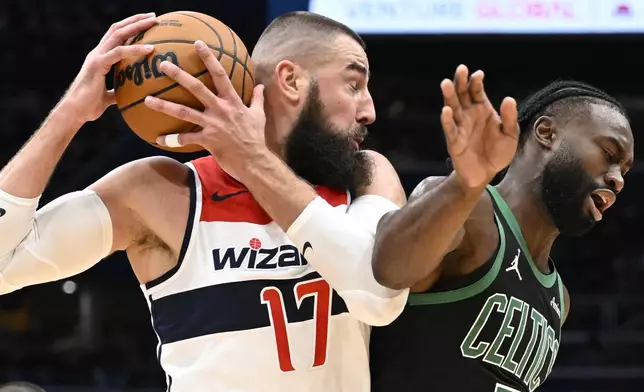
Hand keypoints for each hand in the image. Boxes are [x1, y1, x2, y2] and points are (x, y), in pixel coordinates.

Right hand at [63, 13, 156, 122]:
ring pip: (118, 34)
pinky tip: (150, 49)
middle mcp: (98, 53)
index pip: (116, 35)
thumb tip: (129, 94)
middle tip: (154, 16)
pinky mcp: (97, 65)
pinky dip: (135, 49)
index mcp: (100, 57)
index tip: (147, 22)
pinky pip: (119, 53)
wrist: (75, 112)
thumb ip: (117, 91)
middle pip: (118, 29)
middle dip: (136, 20)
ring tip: (153, 22)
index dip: (130, 27)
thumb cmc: (90, 106)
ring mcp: (96, 57)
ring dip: (137, 26)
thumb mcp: (108, 96)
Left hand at [145, 40, 265, 175]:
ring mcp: (212, 124)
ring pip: (184, 112)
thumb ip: (257, 99)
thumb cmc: (256, 138)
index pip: (220, 74)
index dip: (208, 58)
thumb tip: (261, 86)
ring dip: (164, 105)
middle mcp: (220, 109)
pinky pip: (185, 139)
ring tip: (148, 100)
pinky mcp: (207, 140)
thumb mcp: (259, 115)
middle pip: (196, 87)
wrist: (255, 161)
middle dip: (179, 75)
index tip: (198, 44)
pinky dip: (172, 139)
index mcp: (232, 101)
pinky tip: (160, 139)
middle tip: (163, 64)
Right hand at [440, 65, 518, 188]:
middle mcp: (468, 115)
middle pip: (462, 95)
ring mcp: (460, 127)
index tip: (478, 74)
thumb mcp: (510, 135)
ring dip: (449, 96)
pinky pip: (450, 129)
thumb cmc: (498, 152)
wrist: (487, 173)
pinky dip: (447, 120)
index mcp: (482, 110)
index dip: (476, 82)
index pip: (476, 92)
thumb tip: (508, 99)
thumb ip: (510, 118)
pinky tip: (446, 111)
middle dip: (460, 82)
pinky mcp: (454, 142)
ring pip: (452, 108)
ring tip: (445, 83)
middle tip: (461, 69)